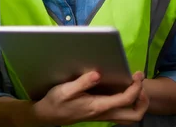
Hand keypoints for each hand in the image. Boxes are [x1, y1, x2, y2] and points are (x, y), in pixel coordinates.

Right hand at [33, 71, 148, 125]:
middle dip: (143, 100)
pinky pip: (123, 114)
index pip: (125, 99)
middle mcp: (104, 113)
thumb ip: (81, 82)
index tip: (137, 74)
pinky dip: (130, 105)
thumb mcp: (65, 90)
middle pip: (134, 114)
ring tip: (135, 88)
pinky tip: (122, 92)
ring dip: (138, 104)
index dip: (135, 87)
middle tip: (139, 84)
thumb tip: (97, 73)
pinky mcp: (101, 115)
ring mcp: (104, 116)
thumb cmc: (56, 101)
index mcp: (98, 106)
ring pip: (130, 117)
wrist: (49, 115)